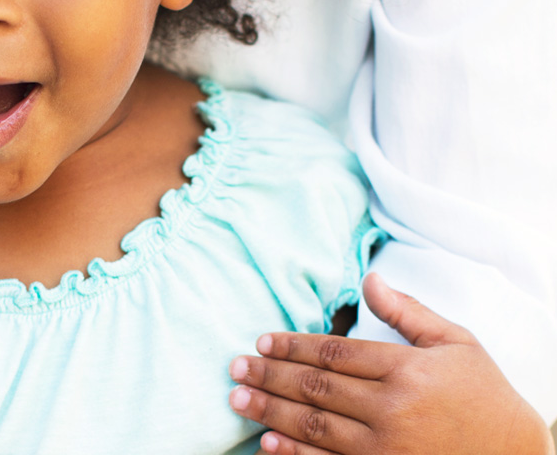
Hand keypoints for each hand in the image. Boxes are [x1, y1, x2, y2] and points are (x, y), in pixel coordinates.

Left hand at [229, 273, 554, 454]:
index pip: (335, 353)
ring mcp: (387, 449)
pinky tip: (267, 443)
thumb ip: (408, 313)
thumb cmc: (484, 396)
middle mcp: (394, 409)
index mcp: (408, 370)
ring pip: (314, 426)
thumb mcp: (456, 345)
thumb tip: (369, 280)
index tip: (262, 342)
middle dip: (269, 377)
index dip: (293, 346)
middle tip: (235, 369)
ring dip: (270, 412)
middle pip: (316, 388)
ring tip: (238, 400)